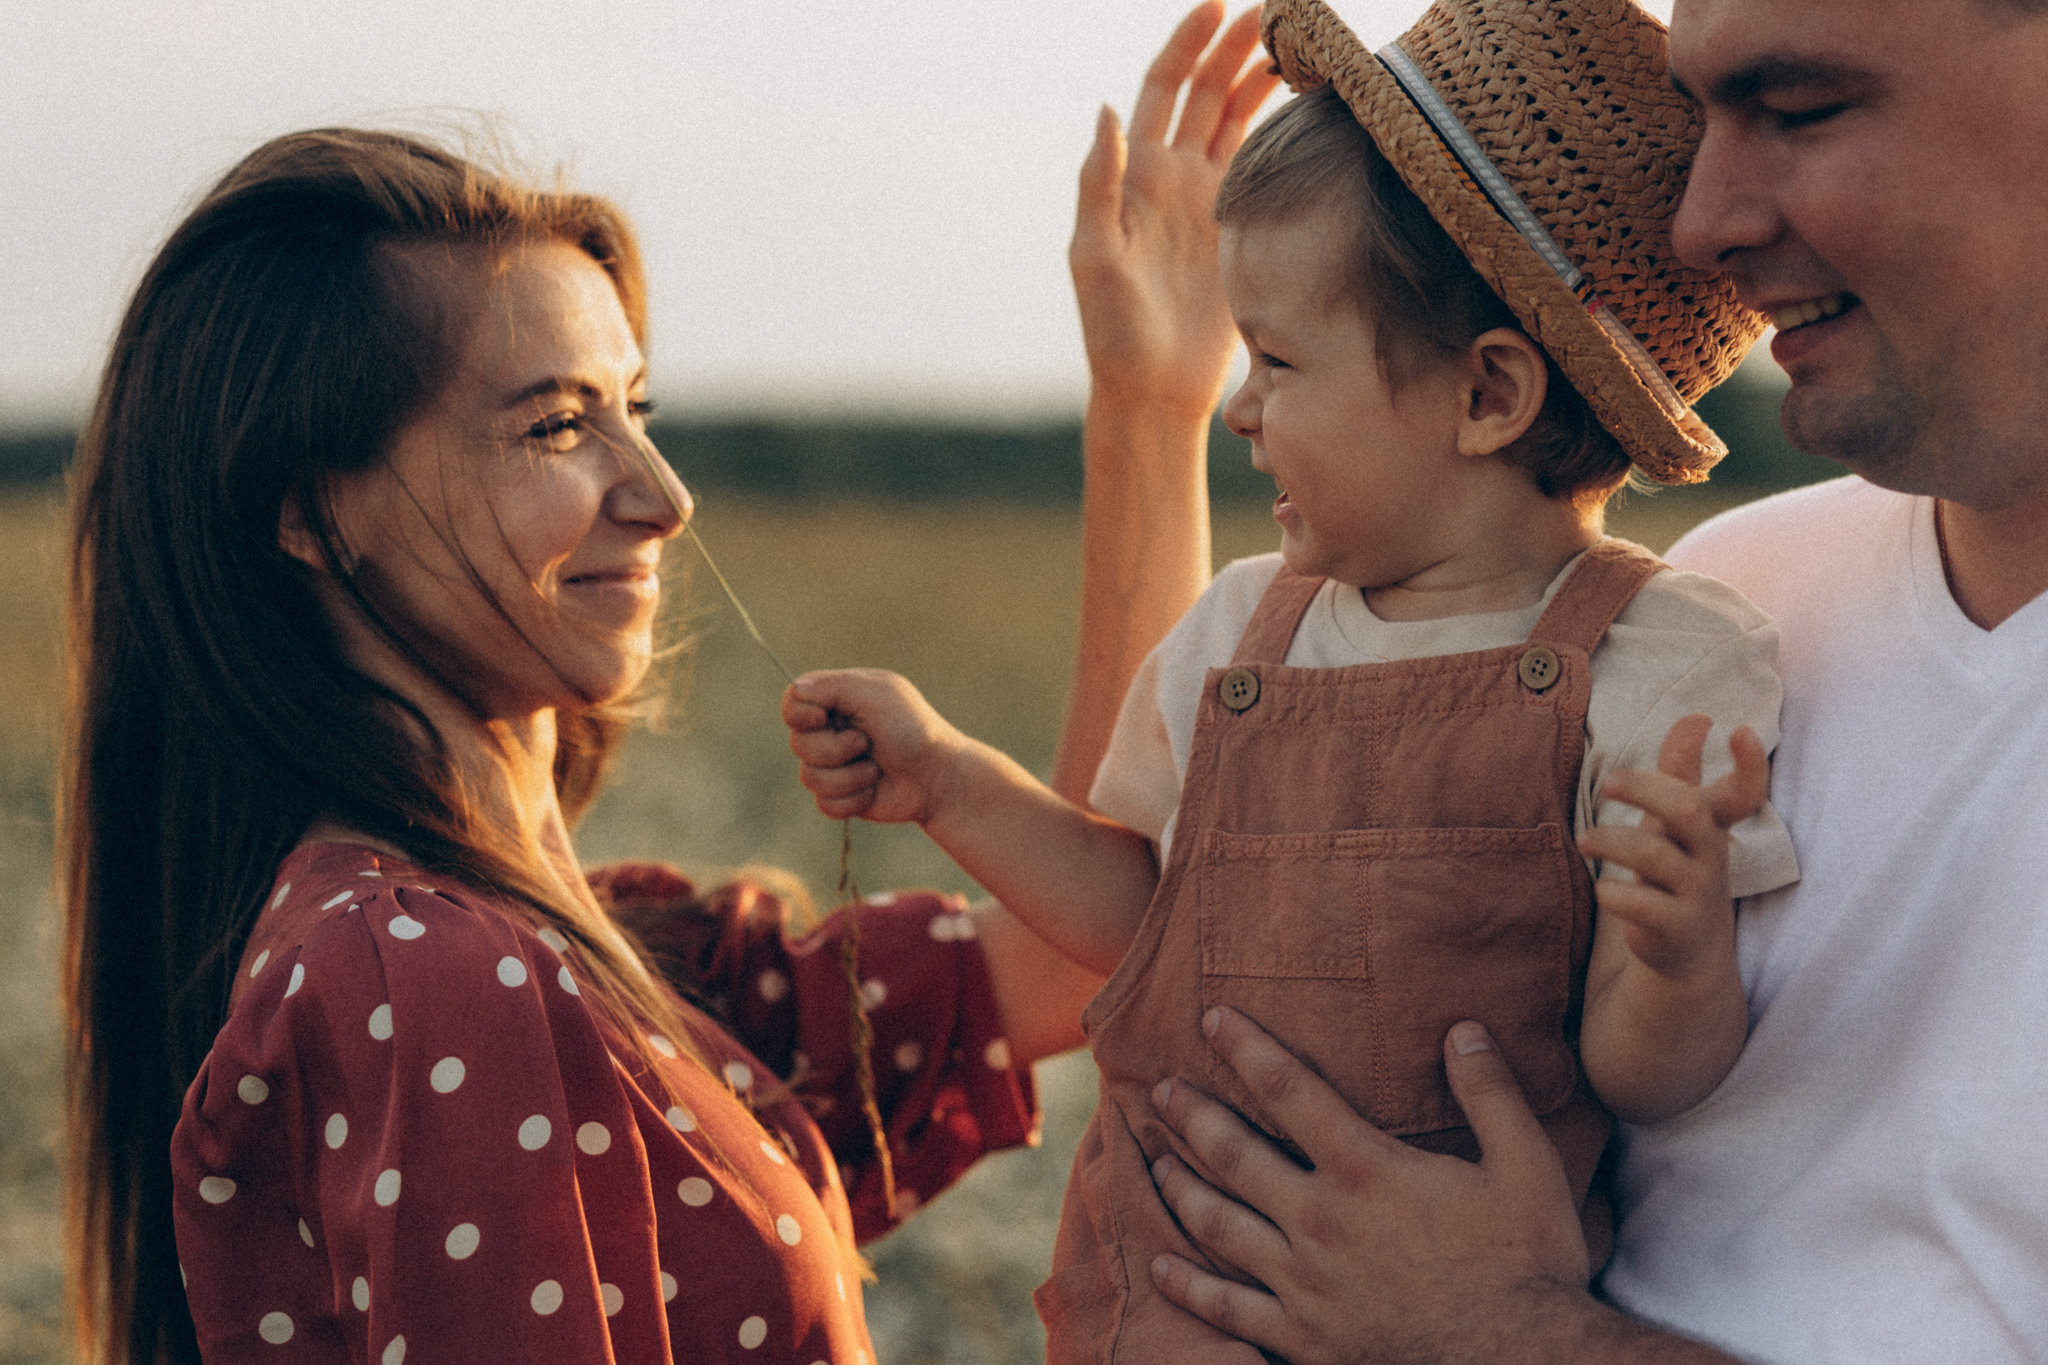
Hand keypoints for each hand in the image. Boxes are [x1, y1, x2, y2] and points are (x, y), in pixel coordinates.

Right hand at [781, 669, 968, 824]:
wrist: (939, 778)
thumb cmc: (913, 730)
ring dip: (847, 776)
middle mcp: (833, 731)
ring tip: (875, 770)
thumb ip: (832, 686)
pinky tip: (874, 791)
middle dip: (834, 749)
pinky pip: (824, 803)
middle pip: (798, 743)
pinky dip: (852, 799)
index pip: (793, 702)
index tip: (823, 718)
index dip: (800, 714)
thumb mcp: (877, 695)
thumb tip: (795, 689)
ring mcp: (836, 765)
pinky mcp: (842, 795)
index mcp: (839, 701)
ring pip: (809, 777)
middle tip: (867, 743)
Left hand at [1072, 2, 1280, 415]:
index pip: (1163, 89)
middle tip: (1275, 12)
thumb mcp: (1093, 255)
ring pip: (1238, 123)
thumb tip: (1109, 109)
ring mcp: (1208, 203)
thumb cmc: (1113, 330)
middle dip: (1235, 49)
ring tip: (1296, 47)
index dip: (1187, 44)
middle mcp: (1172, 179)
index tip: (1218, 6)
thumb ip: (1099, 182)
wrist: (1153, 388)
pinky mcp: (1239, 232)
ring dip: (1260, 82)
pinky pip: (1262, 168)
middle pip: (1207, 94)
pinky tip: (1306, 109)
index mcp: (1137, 175)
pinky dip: (1280, 133)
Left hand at [1147, 1009, 1595, 1363]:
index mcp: (1366, 1170)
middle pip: (1234, 1154)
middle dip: (1193, 1115)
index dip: (1246, 1049)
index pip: (1289, 1090)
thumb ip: (1490, 1093)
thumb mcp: (1527, 1166)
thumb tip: (1461, 1029)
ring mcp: (1305, 1283)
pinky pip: (1229, 1308)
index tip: (1211, 1018)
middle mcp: (1320, 1221)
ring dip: (1183, 1188)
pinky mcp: (1304, 1337)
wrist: (1523, 1364)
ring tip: (1158, 1163)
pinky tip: (1161, 1268)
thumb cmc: (1529, 1265)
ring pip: (1220, 1225)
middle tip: (1160, 1091)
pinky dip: (1189, 1285)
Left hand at [1579, 714, 1767, 976]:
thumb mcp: (1676, 819)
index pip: (1744, 791)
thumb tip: (1696, 716)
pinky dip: (1613, 891)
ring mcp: (1696, 893)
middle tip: (1607, 782)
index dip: (1750, 763)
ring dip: (1611, 840)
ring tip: (1584, 840)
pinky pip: (1640, 903)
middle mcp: (1710, 854)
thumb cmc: (1676, 864)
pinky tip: (1603, 888)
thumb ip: (1680, 770)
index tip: (1740, 728)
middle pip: (1688, 809)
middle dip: (1646, 788)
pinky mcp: (1674, 927)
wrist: (1686, 945)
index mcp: (1711, 823)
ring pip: (1654, 854)